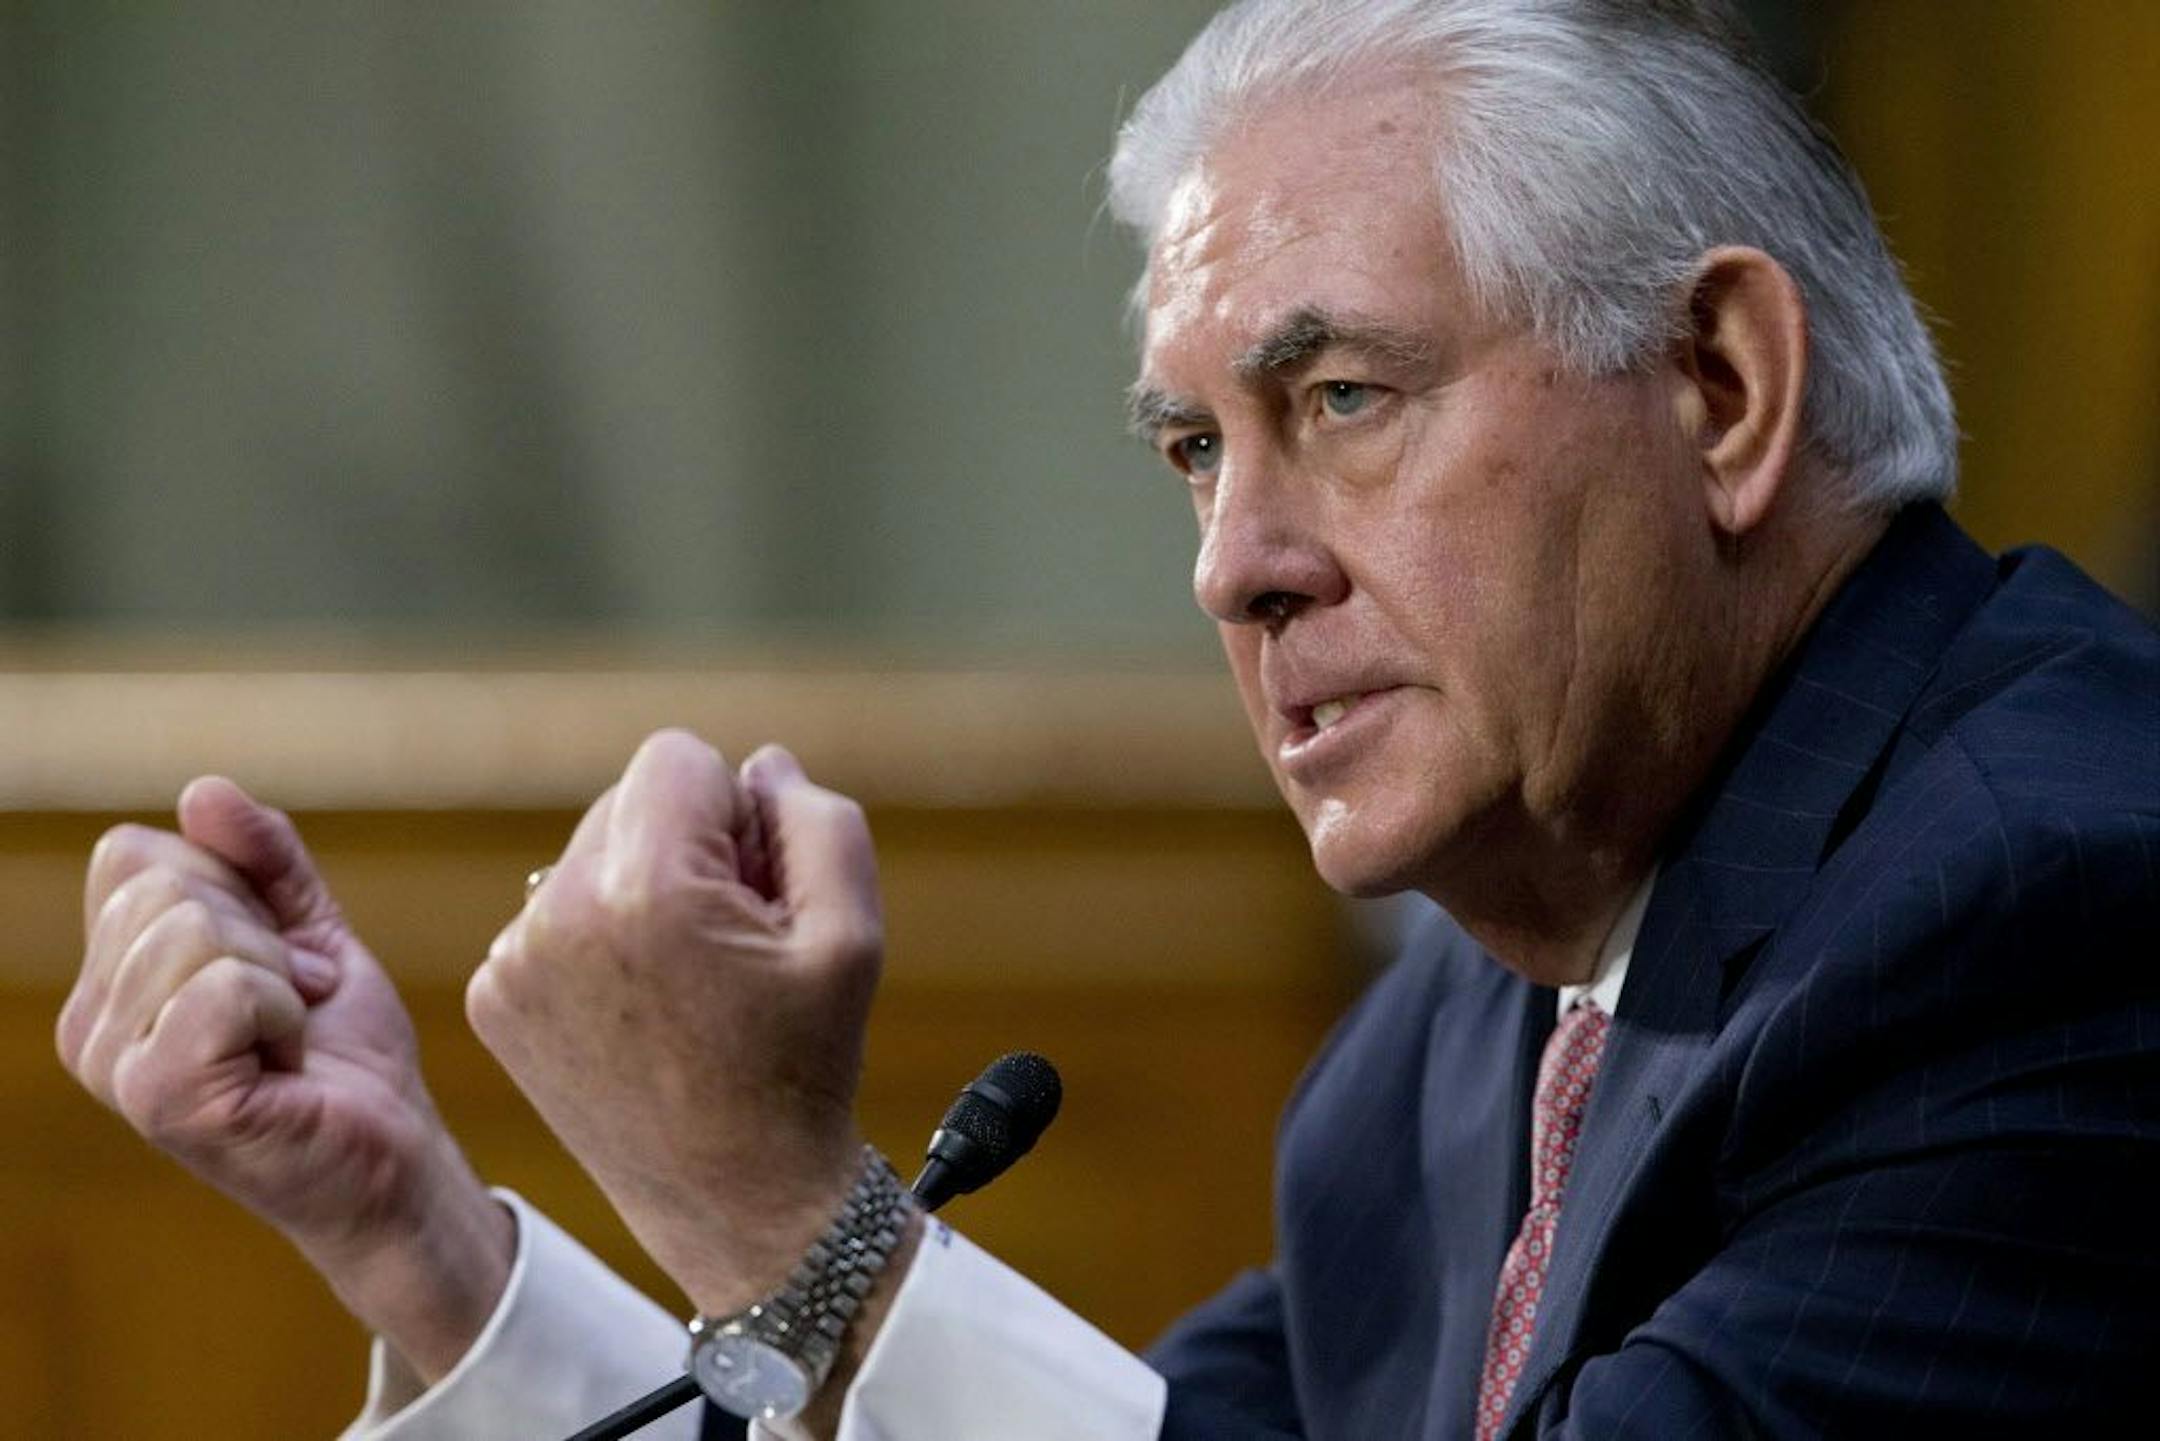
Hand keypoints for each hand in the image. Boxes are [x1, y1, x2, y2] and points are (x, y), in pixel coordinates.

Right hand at [56, 778, 512, 1381]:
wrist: (392, 1150)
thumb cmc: (342, 1050)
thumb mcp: (306, 926)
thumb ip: (261, 855)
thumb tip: (203, 791)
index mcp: (107, 980)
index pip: (134, 854)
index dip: (233, 888)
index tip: (277, 962)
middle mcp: (88, 1024)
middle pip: (166, 886)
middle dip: (263, 934)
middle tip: (292, 1006)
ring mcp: (114, 1065)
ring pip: (197, 930)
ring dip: (280, 976)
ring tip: (290, 1038)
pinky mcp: (160, 1096)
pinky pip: (227, 986)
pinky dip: (284, 1009)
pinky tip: (289, 1061)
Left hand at [468, 730, 887, 1320]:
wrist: (736, 1204)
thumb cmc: (804, 1068)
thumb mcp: (851, 933)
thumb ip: (816, 819)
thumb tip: (758, 767)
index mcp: (646, 886)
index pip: (679, 757)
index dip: (738, 812)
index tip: (759, 890)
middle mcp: (559, 911)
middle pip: (629, 800)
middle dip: (687, 846)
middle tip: (733, 942)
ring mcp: (514, 961)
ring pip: (589, 856)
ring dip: (640, 890)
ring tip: (689, 983)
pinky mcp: (495, 1000)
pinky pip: (554, 917)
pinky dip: (599, 944)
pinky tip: (643, 1012)